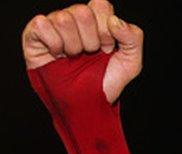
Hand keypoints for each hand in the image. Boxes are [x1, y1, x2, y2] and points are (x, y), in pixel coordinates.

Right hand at [21, 0, 141, 102]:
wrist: (85, 103)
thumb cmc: (104, 81)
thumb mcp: (130, 63)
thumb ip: (133, 37)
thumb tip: (115, 21)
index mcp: (97, 20)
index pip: (101, 5)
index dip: (106, 30)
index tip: (107, 49)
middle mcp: (74, 18)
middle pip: (82, 11)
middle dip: (90, 40)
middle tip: (89, 54)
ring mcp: (54, 24)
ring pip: (63, 19)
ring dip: (73, 45)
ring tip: (73, 57)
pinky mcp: (34, 33)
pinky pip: (42, 24)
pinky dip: (53, 44)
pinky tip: (57, 55)